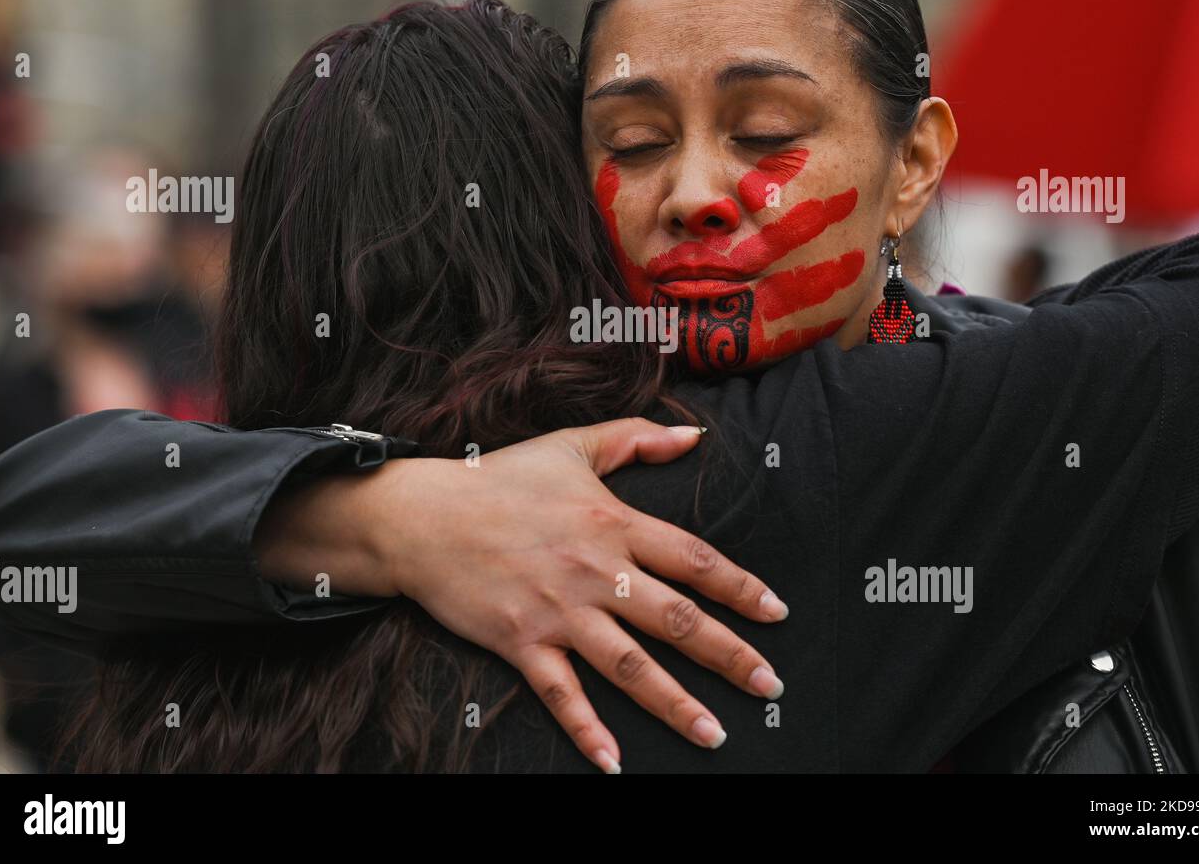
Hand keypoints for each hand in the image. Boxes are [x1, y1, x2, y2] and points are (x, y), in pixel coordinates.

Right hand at [259, 418, 788, 773]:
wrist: (422, 517)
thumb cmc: (500, 480)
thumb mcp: (571, 446)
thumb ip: (636, 437)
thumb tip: (695, 435)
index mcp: (612, 523)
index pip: (693, 558)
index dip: (739, 586)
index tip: (775, 611)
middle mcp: (595, 571)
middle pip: (676, 618)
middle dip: (728, 654)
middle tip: (769, 683)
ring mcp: (559, 610)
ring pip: (630, 665)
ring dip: (675, 704)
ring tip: (715, 734)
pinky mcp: (521, 642)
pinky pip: (561, 693)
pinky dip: (586, 730)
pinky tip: (614, 764)